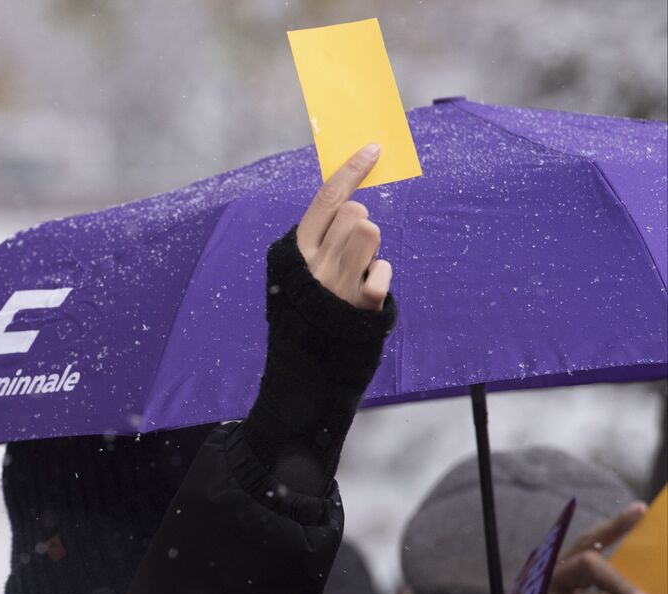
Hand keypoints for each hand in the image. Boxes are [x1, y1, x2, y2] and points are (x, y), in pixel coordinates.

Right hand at [296, 144, 389, 310]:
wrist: (307, 358)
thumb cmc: (308, 305)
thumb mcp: (299, 269)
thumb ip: (318, 236)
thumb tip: (347, 196)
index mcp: (296, 251)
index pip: (326, 199)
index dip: (351, 171)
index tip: (372, 150)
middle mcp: (314, 264)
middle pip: (355, 212)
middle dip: (359, 223)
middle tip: (351, 249)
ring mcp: (338, 284)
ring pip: (370, 232)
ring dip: (369, 247)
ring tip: (357, 268)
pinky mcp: (361, 304)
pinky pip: (383, 268)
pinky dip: (379, 275)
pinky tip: (366, 291)